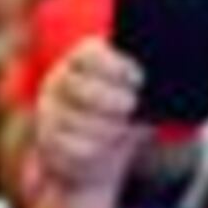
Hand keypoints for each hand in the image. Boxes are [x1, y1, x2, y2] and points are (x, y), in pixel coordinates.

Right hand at [30, 37, 147, 199]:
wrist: (99, 154)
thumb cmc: (121, 115)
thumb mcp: (131, 94)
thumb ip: (139, 84)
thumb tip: (158, 86)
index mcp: (80, 60)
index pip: (90, 54)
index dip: (115, 65)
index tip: (138, 79)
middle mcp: (59, 80)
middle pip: (79, 86)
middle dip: (109, 97)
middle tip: (131, 105)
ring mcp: (50, 110)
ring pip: (75, 118)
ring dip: (105, 126)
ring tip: (123, 129)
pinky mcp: (49, 139)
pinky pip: (70, 144)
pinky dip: (94, 147)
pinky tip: (107, 146)